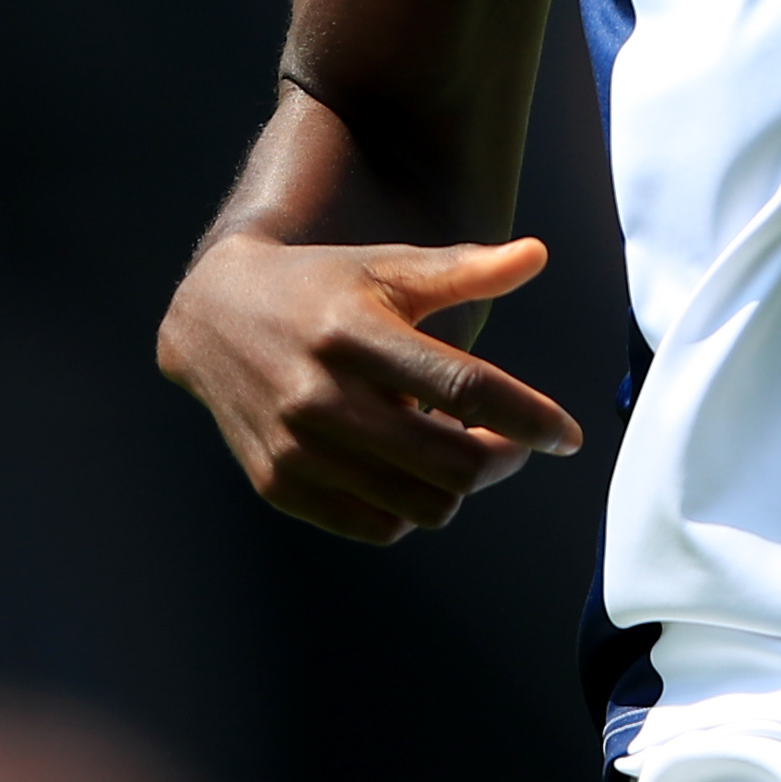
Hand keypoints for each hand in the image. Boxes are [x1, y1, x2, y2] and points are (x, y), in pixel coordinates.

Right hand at [153, 232, 582, 543]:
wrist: (212, 317)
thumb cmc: (321, 286)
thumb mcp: (387, 267)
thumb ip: (464, 269)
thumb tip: (537, 255)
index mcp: (354, 332)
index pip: (464, 388)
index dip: (529, 417)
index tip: (568, 434)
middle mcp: (321, 394)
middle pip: (450, 463)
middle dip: (504, 459)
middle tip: (518, 442)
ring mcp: (297, 448)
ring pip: (421, 505)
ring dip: (461, 486)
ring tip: (462, 451)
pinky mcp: (280, 484)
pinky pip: (378, 526)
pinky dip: (412, 508)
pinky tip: (411, 470)